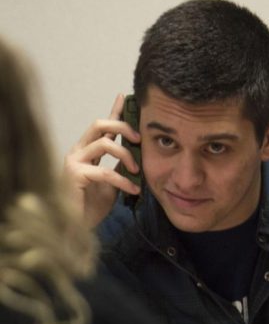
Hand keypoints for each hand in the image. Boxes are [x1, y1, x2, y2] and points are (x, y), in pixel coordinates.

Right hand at [62, 94, 140, 226]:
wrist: (75, 227)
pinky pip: (104, 171)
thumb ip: (120, 166)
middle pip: (99, 124)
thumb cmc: (90, 205)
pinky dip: (123, 180)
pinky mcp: (74, 174)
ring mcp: (74, 161)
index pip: (102, 126)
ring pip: (104, 143)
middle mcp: (78, 151)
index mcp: (87, 151)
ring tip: (137, 171)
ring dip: (126, 155)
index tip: (125, 96)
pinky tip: (134, 190)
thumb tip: (137, 155)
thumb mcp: (112, 182)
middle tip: (139, 139)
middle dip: (122, 125)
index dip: (114, 110)